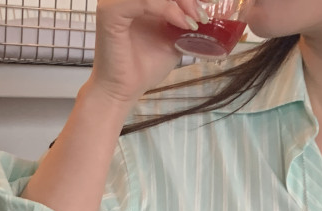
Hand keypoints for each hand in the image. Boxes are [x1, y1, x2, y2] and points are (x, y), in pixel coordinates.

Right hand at [88, 0, 209, 105]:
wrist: (124, 90)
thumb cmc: (144, 66)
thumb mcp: (173, 39)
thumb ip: (184, 21)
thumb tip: (207, 12)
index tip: (211, 5)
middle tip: (203, 14)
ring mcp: (115, 0)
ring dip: (181, 1)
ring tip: (196, 21)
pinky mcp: (111, 11)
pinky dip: (167, 8)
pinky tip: (183, 24)